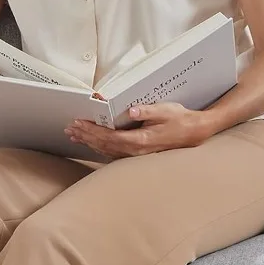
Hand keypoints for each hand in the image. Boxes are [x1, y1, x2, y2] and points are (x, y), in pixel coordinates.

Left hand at [65, 103, 212, 158]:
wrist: (194, 132)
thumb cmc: (180, 119)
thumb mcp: (166, 110)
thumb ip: (148, 111)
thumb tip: (133, 110)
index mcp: (141, 140)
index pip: (109, 137)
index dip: (92, 131)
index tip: (79, 124)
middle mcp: (135, 150)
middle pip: (104, 145)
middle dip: (85, 136)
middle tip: (70, 129)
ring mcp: (135, 154)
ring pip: (106, 150)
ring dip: (89, 142)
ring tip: (74, 135)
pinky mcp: (136, 153)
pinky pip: (112, 152)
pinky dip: (98, 146)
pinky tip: (90, 143)